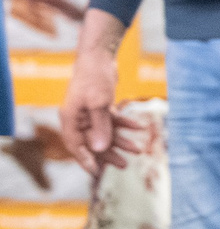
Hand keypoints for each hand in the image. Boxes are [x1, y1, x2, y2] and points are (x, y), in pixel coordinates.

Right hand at [61, 15, 145, 177]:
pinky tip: (139, 128)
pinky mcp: (99, 106)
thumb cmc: (94, 78)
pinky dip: (125, 124)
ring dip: (121, 140)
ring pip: (104, 132)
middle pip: (92, 142)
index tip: (97, 172)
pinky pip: (112, 120)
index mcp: (70, 119)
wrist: (99, 56)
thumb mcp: (99, 104)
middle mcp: (77, 118)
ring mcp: (88, 112)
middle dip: (109, 154)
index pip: (75, 145)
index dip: (86, 160)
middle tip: (125, 165)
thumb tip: (101, 149)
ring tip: (138, 150)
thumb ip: (101, 126)